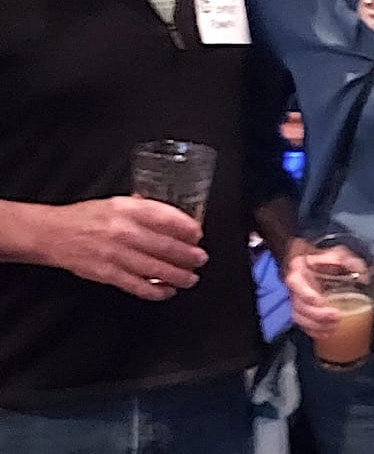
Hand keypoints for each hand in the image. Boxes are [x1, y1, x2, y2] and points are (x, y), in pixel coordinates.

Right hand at [37, 197, 206, 300]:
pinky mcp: (106, 273)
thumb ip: (143, 207)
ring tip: (190, 278)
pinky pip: (137, 285)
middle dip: (188, 255)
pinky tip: (167, 291)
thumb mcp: (115, 202)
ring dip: (177, 275)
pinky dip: (155, 291)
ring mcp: (114, 254)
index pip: (165, 217)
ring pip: (155, 268)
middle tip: (200, 259)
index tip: (198, 234)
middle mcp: (122, 231)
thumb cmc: (85, 217)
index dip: (186, 228)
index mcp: (126, 209)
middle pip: (165, 245)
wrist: (51, 233)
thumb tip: (172, 214)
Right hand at [282, 239, 338, 338]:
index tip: (319, 301)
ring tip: (334, 327)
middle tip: (336, 316)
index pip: (296, 284)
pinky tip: (327, 333)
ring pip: (299, 317)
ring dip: (316, 325)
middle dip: (317, 315)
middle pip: (299, 305)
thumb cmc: (320, 256)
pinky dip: (313, 331)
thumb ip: (348, 260)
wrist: (302, 259)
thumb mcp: (335, 252)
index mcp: (299, 271)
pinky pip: (302, 323)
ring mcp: (295, 299)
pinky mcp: (299, 308)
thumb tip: (364, 276)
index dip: (306, 294)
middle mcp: (294, 287)